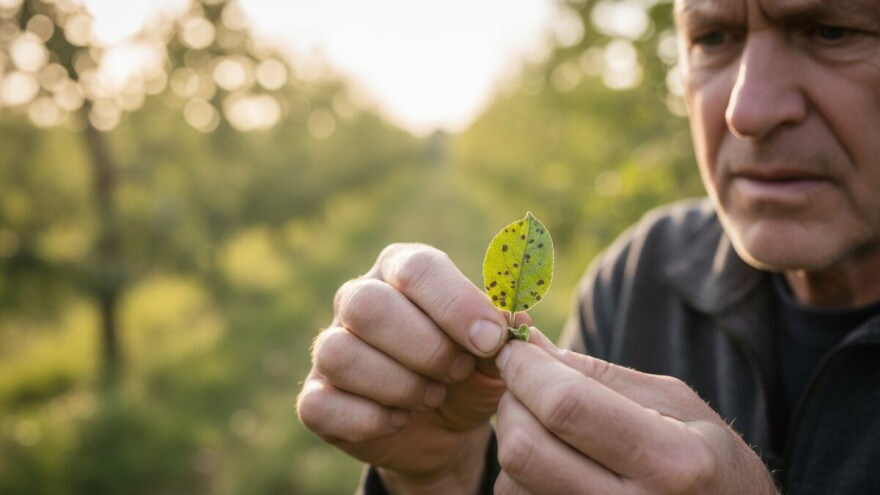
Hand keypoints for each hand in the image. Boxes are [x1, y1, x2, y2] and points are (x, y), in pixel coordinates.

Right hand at [297, 243, 513, 493]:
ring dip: (399, 385)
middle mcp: (357, 298)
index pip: (417, 268)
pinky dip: (370, 420)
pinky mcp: (315, 397)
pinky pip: (320, 404)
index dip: (455, 304)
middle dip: (425, 348)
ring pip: (340, 354)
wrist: (446, 429)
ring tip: (432, 397)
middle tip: (458, 371)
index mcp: (402, 269)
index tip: (490, 340)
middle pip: (369, 306)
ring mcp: (329, 347)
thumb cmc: (470, 373)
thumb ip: (503, 329)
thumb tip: (513, 318)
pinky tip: (400, 420)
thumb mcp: (496, 353)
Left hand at [493, 329, 776, 493]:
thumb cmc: (710, 462)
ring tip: (552, 430)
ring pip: (512, 481)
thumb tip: (528, 344)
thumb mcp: (675, 405)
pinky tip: (555, 463)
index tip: (514, 348)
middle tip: (525, 386)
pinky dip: (522, 476)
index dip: (525, 369)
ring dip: (516, 441)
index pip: (564, 405)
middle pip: (524, 448)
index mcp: (670, 461)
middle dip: (511, 403)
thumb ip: (598, 375)